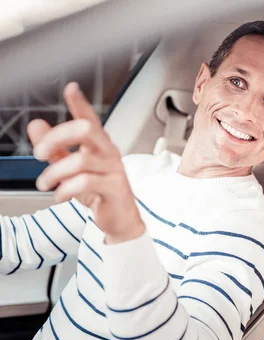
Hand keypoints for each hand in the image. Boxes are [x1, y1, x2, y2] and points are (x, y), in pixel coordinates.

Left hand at [28, 82, 144, 243]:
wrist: (120, 220)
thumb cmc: (100, 192)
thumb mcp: (71, 169)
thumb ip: (54, 148)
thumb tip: (36, 126)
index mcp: (99, 144)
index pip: (90, 118)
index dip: (80, 103)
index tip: (71, 89)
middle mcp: (108, 152)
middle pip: (86, 129)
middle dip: (56, 137)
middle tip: (38, 152)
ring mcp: (113, 170)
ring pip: (80, 160)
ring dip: (54, 173)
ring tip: (44, 184)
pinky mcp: (115, 188)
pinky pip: (86, 183)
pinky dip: (65, 190)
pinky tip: (59, 196)